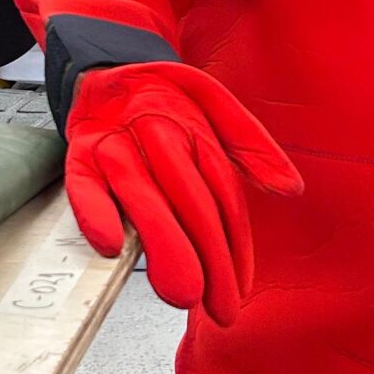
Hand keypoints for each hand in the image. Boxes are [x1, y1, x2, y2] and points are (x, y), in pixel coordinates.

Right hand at [64, 62, 300, 324]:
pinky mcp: (81, 157)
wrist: (108, 67)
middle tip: (219, 306)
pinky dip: (97, 213)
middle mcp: (159, 138)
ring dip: (163, 244)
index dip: (235, 247)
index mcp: (197, 132)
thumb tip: (292, 187)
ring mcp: (119, 148)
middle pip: (191, 203)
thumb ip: (252, 147)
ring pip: (145, 198)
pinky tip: (112, 244)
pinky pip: (86, 186)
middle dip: (209, 259)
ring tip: (181, 292)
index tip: (240, 288)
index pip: (223, 197)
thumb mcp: (217, 107)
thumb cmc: (164, 97)